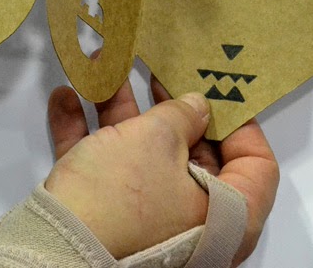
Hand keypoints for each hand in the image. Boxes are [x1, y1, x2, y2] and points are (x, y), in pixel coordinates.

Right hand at [45, 78, 278, 264]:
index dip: (239, 122)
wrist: (56, 246)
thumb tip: (198, 107)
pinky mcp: (108, 217)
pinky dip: (86, 135)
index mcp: (225, 212)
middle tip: (156, 69)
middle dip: (164, 105)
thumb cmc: (122, 194)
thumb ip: (182, 114)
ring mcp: (148, 220)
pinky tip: (64, 98)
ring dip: (116, 110)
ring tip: (100, 66)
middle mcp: (193, 220)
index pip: (256, 165)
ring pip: (140, 155)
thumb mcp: (157, 139)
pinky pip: (104, 169)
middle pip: (192, 153)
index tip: (216, 90)